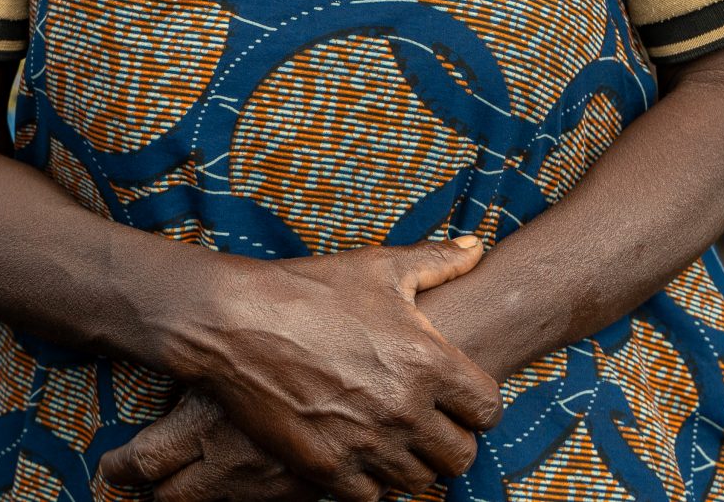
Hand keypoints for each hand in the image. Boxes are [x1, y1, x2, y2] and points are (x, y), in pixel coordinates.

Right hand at [127, 237, 498, 501]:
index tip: (461, 400)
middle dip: (451, 440)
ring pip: (419, 482)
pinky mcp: (327, 467)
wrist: (235, 321)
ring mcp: (366, 442)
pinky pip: (372, 497)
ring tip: (395, 439)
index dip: (478, 406)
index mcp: (428, 360)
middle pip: (460, 456)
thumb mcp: (380, 268)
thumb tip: (476, 246)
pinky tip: (360, 454)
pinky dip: (371, 482)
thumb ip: (437, 262)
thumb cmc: (311, 289)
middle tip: (430, 424)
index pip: (488, 410)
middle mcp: (405, 408)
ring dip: (412, 463)